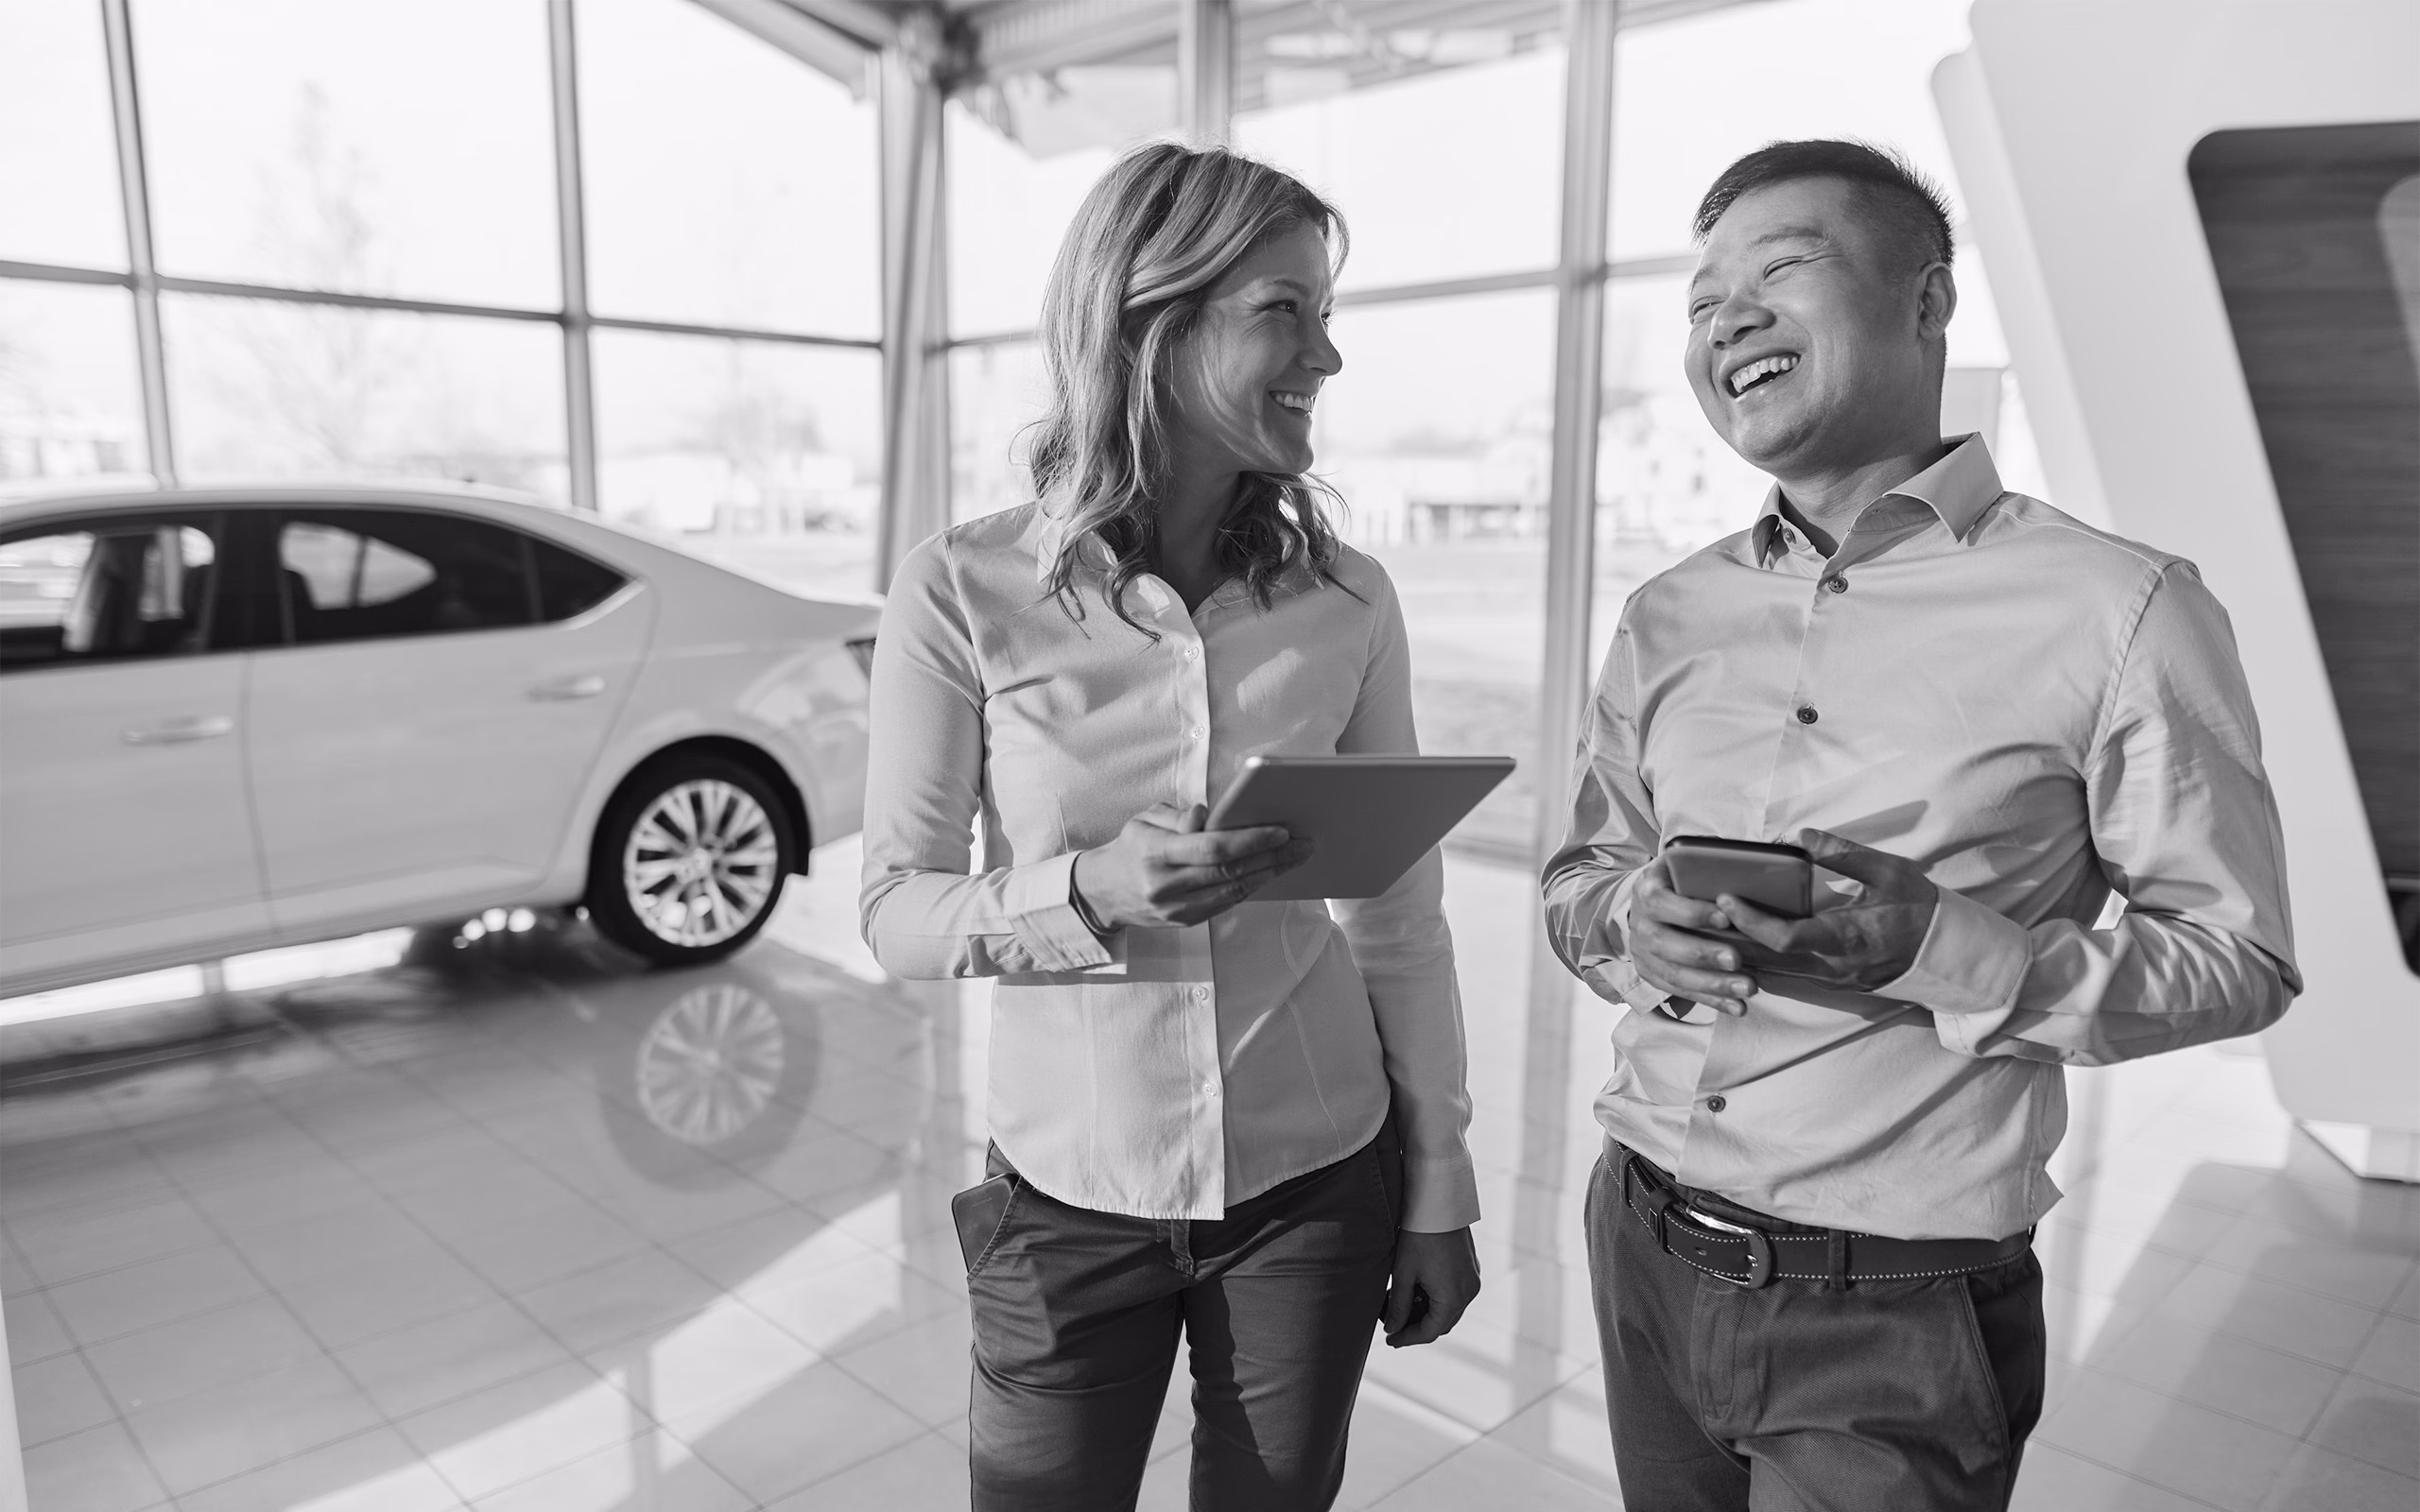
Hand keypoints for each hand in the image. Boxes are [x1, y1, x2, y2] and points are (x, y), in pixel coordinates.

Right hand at [1071, 804, 1312, 929]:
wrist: (1103, 892)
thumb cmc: (1131, 847)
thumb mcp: (1145, 819)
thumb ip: (1179, 816)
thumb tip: (1212, 817)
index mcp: (1155, 853)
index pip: (1212, 848)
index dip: (1250, 840)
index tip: (1280, 830)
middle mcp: (1166, 885)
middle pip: (1230, 872)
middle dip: (1272, 856)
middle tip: (1303, 844)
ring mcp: (1177, 908)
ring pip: (1234, 891)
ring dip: (1270, 873)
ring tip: (1297, 857)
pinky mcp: (1186, 921)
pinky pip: (1227, 903)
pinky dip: (1253, 886)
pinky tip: (1272, 872)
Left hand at [1383, 1226, 1478, 1347]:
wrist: (1438, 1202)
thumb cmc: (1418, 1236)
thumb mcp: (1402, 1273)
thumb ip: (1397, 1305)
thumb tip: (1391, 1329)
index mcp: (1453, 1299)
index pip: (1430, 1332)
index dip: (1407, 1338)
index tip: (1389, 1340)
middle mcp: (1468, 1292)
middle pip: (1442, 1322)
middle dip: (1417, 1325)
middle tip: (1392, 1324)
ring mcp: (1472, 1279)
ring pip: (1449, 1308)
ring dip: (1427, 1310)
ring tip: (1400, 1303)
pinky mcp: (1470, 1267)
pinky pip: (1455, 1293)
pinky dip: (1436, 1297)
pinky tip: (1416, 1287)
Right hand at [1629, 858, 1760, 1015]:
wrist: (1650, 902)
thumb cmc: (1680, 879)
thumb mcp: (1685, 864)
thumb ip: (1705, 869)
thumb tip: (1747, 876)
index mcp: (1647, 889)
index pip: (1660, 902)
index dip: (1691, 912)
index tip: (1725, 918)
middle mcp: (1639, 922)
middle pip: (1663, 943)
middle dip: (1702, 954)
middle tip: (1738, 960)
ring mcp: (1642, 952)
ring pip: (1672, 974)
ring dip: (1711, 984)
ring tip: (1747, 989)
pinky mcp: (1652, 974)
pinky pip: (1681, 992)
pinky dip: (1711, 1001)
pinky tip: (1738, 1007)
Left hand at [1718, 828, 1938, 992]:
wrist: (1946, 951)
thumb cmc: (1918, 907)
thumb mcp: (1889, 871)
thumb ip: (1843, 853)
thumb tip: (1800, 833)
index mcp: (1845, 938)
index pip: (1785, 938)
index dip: (1750, 920)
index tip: (1725, 898)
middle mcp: (1831, 967)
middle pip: (1765, 960)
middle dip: (1728, 939)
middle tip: (1696, 914)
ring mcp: (1830, 979)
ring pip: (1772, 971)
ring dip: (1739, 951)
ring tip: (1705, 926)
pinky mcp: (1830, 981)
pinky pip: (1785, 973)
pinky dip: (1759, 958)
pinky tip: (1738, 941)